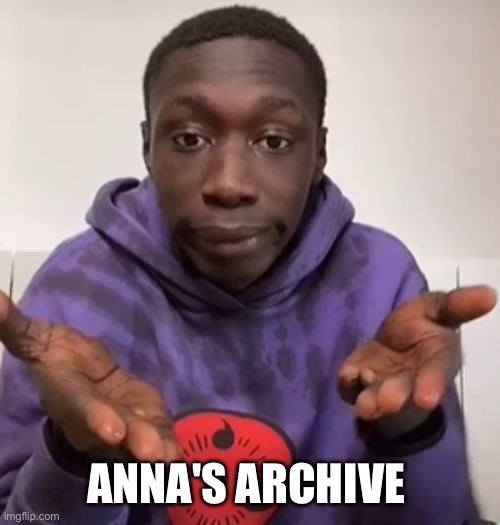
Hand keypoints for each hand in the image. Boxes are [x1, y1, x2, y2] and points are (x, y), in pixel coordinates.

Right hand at [0, 290, 180, 462]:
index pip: (80, 407)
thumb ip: (18, 327)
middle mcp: (95, 419)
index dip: (94, 417)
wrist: (84, 379)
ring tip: (172, 458)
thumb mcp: (38, 340)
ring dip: (156, 447)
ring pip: (139, 439)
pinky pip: (159, 432)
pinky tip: (181, 454)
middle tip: (152, 453)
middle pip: (115, 432)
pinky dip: (170, 442)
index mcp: (68, 397)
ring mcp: (123, 424)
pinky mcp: (147, 420)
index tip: (111, 429)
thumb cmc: (59, 358)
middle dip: (133, 441)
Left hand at [338, 285, 496, 436]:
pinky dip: (348, 383)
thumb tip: (490, 294)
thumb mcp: (437, 308)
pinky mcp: (356, 382)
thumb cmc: (419, 326)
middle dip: (396, 396)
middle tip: (388, 402)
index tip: (426, 399)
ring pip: (376, 396)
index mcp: (436, 362)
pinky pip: (349, 386)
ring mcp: (381, 384)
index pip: (436, 375)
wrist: (392, 341)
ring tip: (365, 406)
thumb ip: (458, 305)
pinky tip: (348, 376)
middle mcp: (410, 380)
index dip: (431, 386)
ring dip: (371, 401)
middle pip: (404, 391)